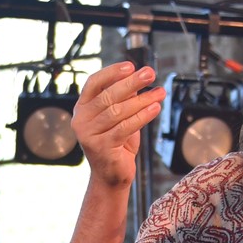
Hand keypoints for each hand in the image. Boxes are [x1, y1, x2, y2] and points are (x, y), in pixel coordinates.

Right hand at [72, 60, 165, 188]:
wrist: (111, 176)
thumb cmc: (116, 144)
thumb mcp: (118, 117)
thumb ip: (123, 98)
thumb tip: (137, 77)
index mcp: (82, 108)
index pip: (94, 83)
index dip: (112, 72)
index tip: (131, 66)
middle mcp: (81, 120)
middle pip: (108, 95)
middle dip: (132, 82)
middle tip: (150, 74)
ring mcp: (89, 135)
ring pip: (119, 111)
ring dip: (142, 100)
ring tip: (160, 92)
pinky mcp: (102, 147)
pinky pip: (125, 127)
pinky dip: (143, 116)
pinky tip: (155, 108)